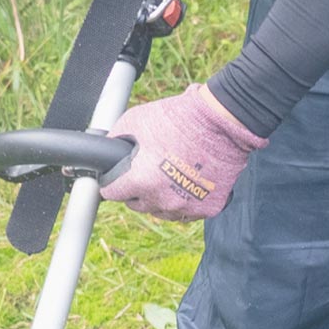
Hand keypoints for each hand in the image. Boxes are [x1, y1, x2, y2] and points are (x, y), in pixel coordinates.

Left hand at [99, 83, 267, 220]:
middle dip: (139, 188)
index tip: (119, 175)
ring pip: (161, 210)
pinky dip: (186, 199)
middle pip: (136, 204)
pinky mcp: (207, 209)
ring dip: (161, 197)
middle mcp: (160, 200)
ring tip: (172, 171)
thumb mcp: (134, 121)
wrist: (221, 120)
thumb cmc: (178, 118)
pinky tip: (190, 178)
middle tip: (151, 167)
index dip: (114, 181)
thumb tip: (107, 153)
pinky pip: (186, 211)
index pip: (111, 193)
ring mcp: (185, 208)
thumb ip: (116, 141)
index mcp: (139, 181)